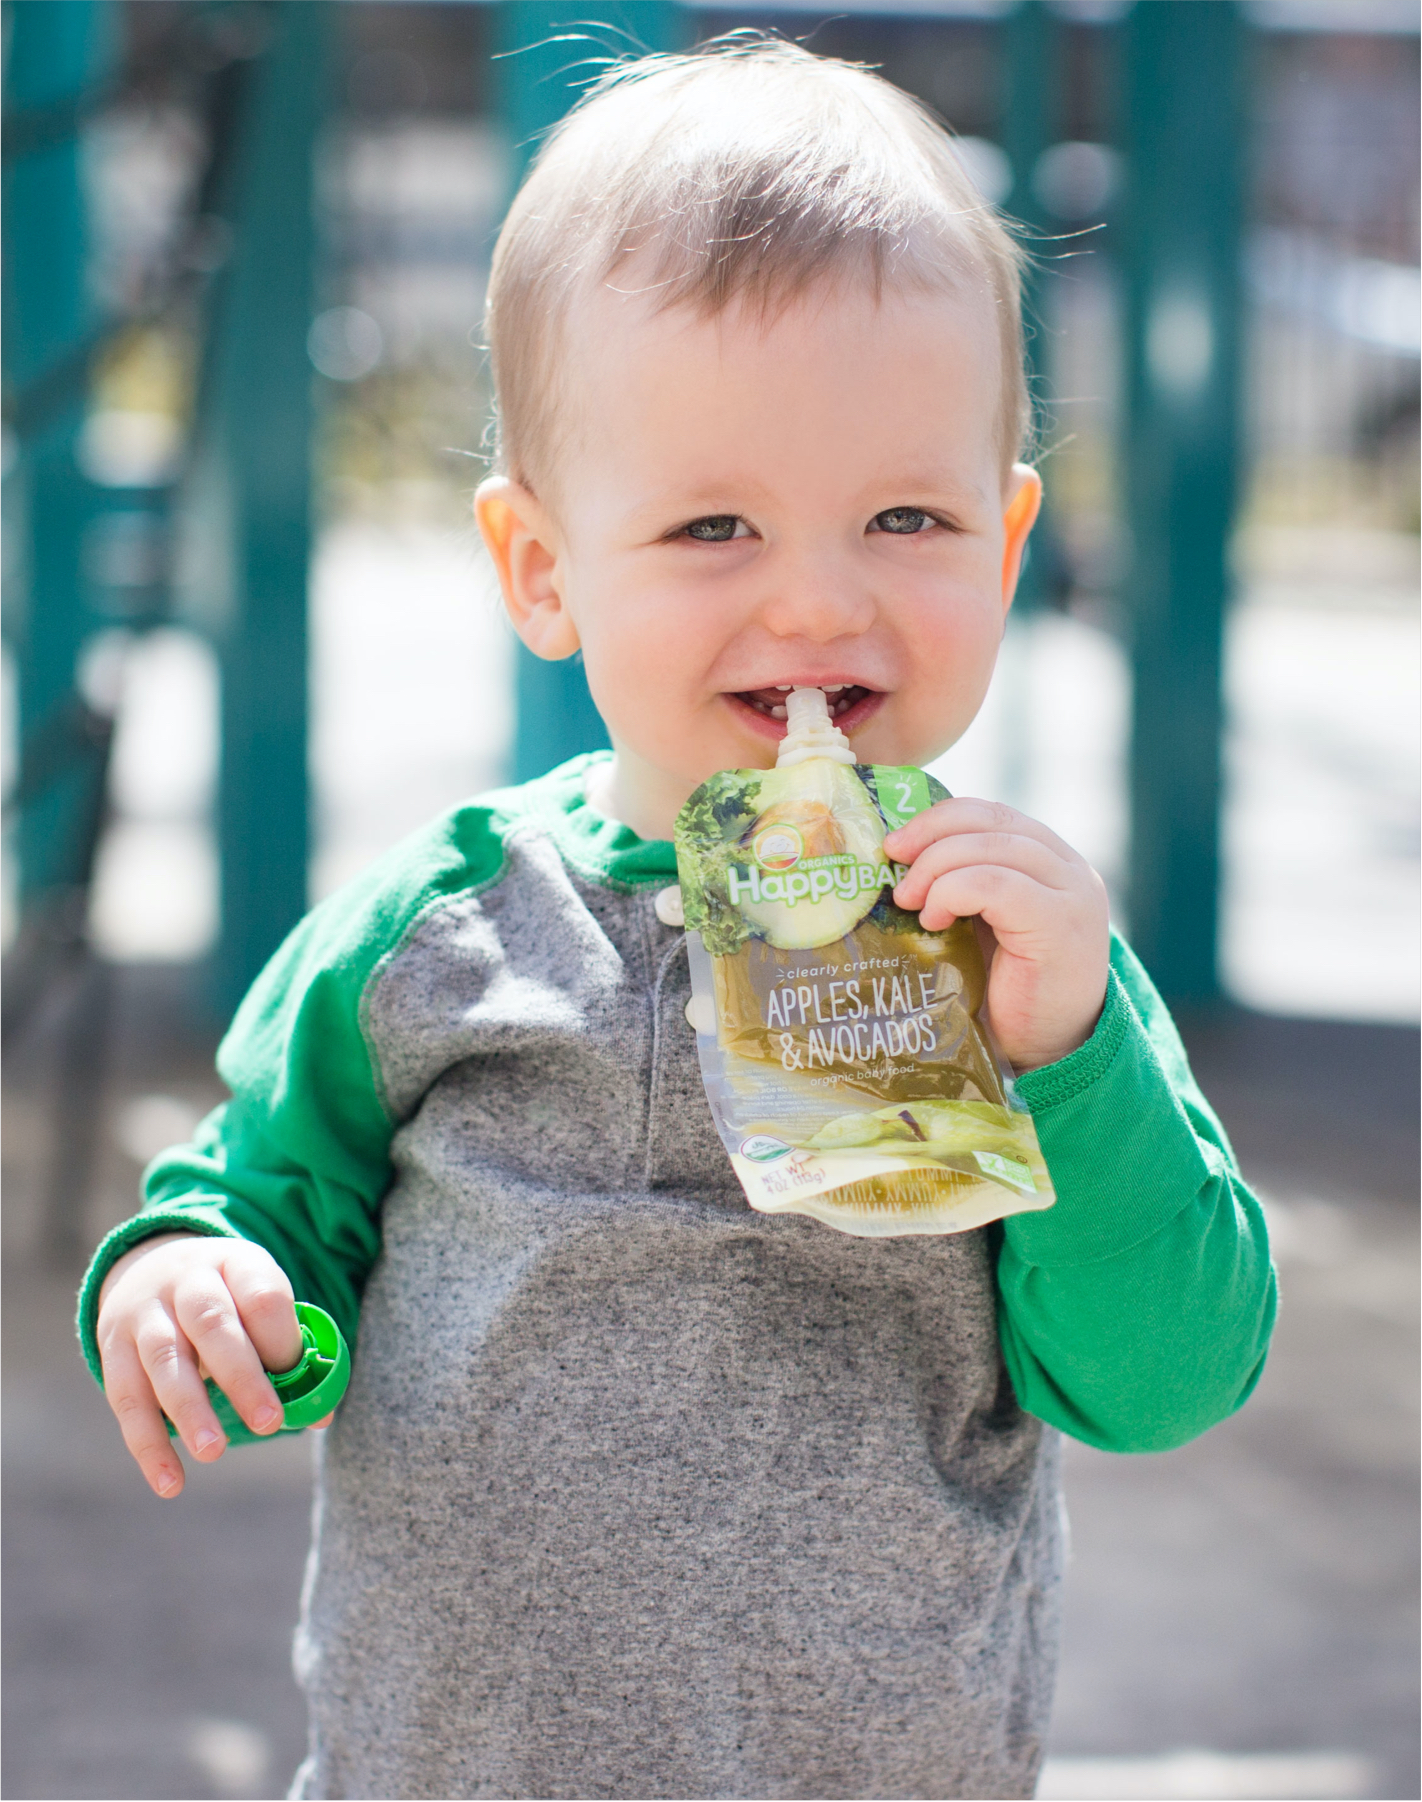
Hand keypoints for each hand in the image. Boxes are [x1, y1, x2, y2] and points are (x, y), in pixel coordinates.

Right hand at [95, 1233, 307, 1497]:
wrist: (151, 1267)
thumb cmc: (227, 1299)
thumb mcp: (259, 1302)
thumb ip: (288, 1352)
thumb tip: (319, 1414)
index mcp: (236, 1263)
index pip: (262, 1294)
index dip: (280, 1339)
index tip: (296, 1379)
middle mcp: (186, 1280)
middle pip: (212, 1322)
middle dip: (242, 1377)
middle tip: (269, 1424)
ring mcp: (144, 1311)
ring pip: (164, 1359)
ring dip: (190, 1410)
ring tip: (214, 1452)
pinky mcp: (112, 1347)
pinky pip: (126, 1398)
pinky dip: (148, 1443)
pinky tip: (170, 1481)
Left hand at [884, 797, 1109, 1071]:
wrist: (1049, 1052)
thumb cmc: (1005, 992)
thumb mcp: (982, 924)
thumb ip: (962, 883)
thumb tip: (894, 854)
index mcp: (1051, 860)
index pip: (991, 813)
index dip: (938, 819)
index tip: (895, 843)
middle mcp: (1069, 869)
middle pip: (990, 821)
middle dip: (930, 837)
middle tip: (891, 864)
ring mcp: (1071, 894)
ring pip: (990, 848)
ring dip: (935, 868)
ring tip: (909, 901)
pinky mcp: (1060, 924)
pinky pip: (995, 884)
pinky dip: (953, 893)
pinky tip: (934, 921)